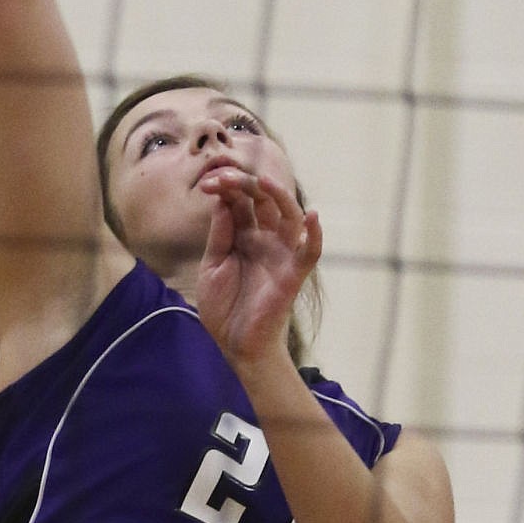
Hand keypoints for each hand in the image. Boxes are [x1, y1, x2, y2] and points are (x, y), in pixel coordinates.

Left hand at [195, 168, 320, 369]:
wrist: (235, 344)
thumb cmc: (224, 307)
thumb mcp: (212, 266)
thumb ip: (220, 235)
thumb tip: (223, 200)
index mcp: (244, 236)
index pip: (241, 202)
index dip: (227, 188)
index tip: (208, 184)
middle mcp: (265, 239)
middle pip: (263, 201)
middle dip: (245, 185)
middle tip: (223, 178)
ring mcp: (281, 254)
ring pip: (289, 216)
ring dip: (278, 196)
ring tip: (263, 181)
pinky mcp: (292, 274)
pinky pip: (310, 252)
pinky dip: (315, 235)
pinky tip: (313, 216)